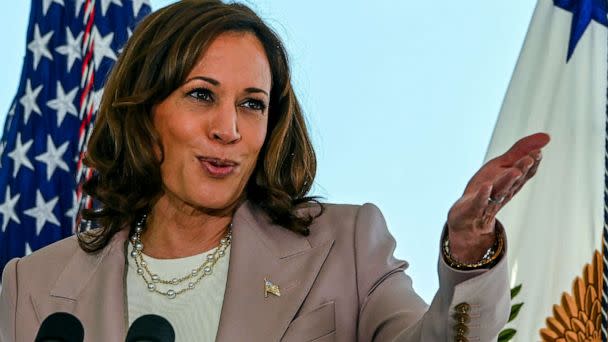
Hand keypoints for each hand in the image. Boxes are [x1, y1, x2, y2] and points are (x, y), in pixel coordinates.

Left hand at [446, 132, 549, 262]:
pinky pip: (479, 202)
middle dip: (522, 169)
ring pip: (500, 191)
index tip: (538, 152)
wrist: (467, 217)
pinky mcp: (473, 208)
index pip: (526, 172)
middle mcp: (504, 191)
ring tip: (514, 171)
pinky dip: (483, 195)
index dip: (532, 163)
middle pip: (515, 180)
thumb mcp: (502, 165)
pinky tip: (487, 186)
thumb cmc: (487, 188)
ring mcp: (489, 201)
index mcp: (512, 182)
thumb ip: (521, 150)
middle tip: (529, 159)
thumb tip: (547, 136)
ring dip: (507, 181)